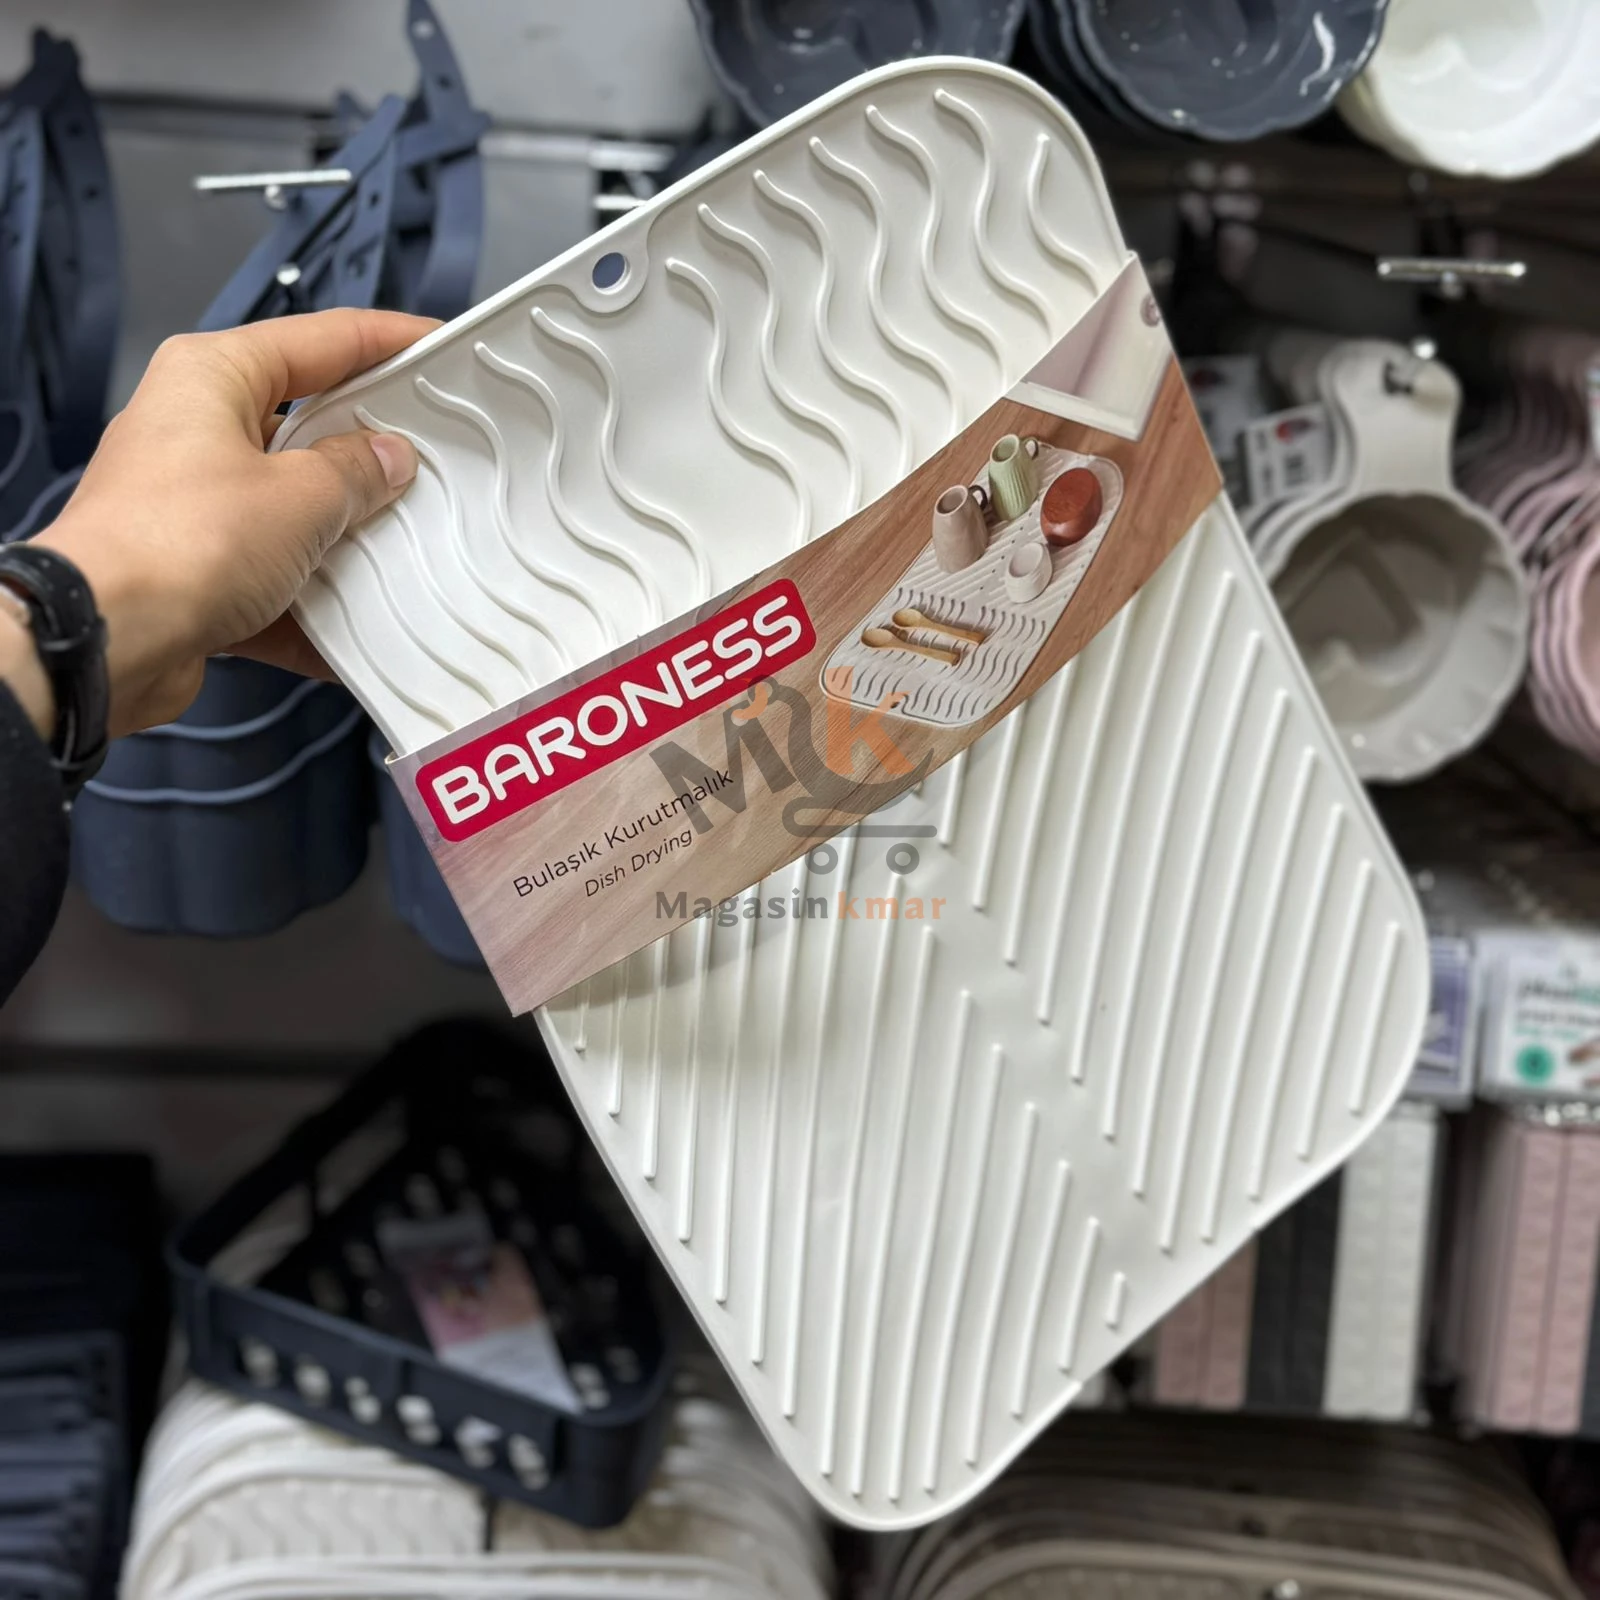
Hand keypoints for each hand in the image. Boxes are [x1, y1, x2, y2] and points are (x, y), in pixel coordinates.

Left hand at [27, 308, 435, 737]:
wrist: (107, 641)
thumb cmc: (183, 543)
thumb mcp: (301, 496)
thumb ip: (356, 472)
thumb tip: (387, 458)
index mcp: (214, 376)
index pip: (322, 340)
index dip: (389, 342)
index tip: (441, 351)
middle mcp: (195, 430)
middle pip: (307, 426)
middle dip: (371, 453)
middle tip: (438, 462)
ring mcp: (193, 504)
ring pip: (292, 509)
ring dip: (346, 538)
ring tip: (409, 548)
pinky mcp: (194, 571)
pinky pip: (274, 580)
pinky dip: (316, 607)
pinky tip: (363, 632)